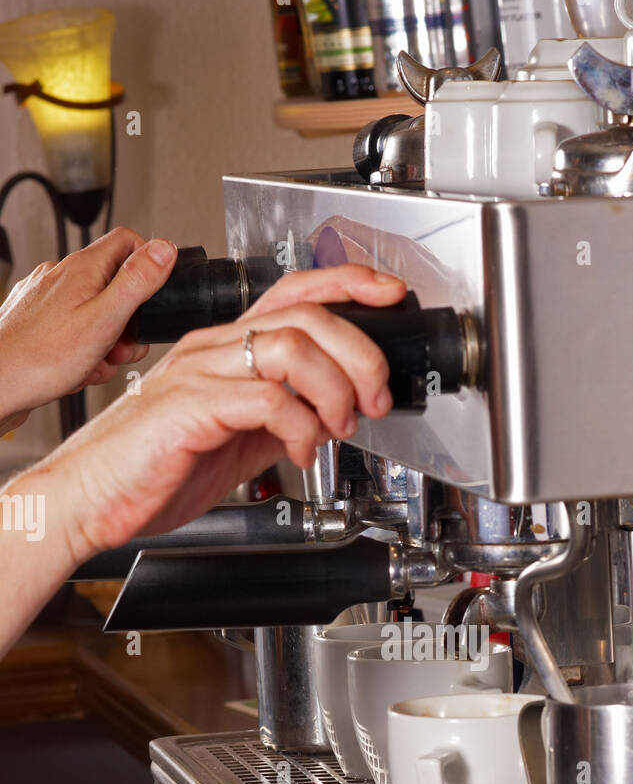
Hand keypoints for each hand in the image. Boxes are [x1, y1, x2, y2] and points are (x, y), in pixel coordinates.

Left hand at [0, 227, 177, 429]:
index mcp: (82, 269)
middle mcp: (62, 276)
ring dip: (107, 342)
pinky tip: (79, 369)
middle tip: (123, 346)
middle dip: (128, 320)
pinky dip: (84, 351)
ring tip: (96, 362)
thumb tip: (163, 250)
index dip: (148, 264)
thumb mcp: (105, 319)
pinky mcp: (39, 322)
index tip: (154, 294)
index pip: (127, 241)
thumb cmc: (40, 358)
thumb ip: (137, 282)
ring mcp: (48, 299)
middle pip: (114, 285)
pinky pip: (75, 331)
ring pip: (96, 313)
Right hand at [50, 263, 406, 562]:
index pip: (294, 292)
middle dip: (360, 353)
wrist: (91, 499)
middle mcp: (213, 349)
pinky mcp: (189, 406)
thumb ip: (282, 422)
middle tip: (374, 398)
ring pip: (291, 347)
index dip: (349, 284)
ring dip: (334, 389)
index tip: (389, 297)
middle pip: (306, 315)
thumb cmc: (150, 470)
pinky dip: (301, 427)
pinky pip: (266, 399)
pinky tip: (301, 451)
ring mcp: (199, 372)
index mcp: (226, 349)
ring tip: (338, 426)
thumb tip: (332, 419)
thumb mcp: (236, 442)